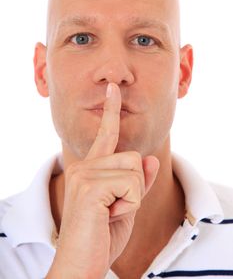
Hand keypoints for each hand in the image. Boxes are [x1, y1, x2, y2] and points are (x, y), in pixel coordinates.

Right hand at [46, 83, 158, 278]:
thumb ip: (138, 182)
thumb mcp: (127, 206)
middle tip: (114, 209)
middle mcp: (85, 166)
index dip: (111, 110)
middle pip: (134, 157)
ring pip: (135, 169)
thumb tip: (150, 159)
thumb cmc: (101, 236)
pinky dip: (130, 204)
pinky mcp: (89, 187)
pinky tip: (109, 216)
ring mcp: (85, 174)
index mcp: (91, 169)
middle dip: (135, 186)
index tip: (113, 89)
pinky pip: (132, 184)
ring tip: (110, 213)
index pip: (106, 134)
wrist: (81, 264)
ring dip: (132, 197)